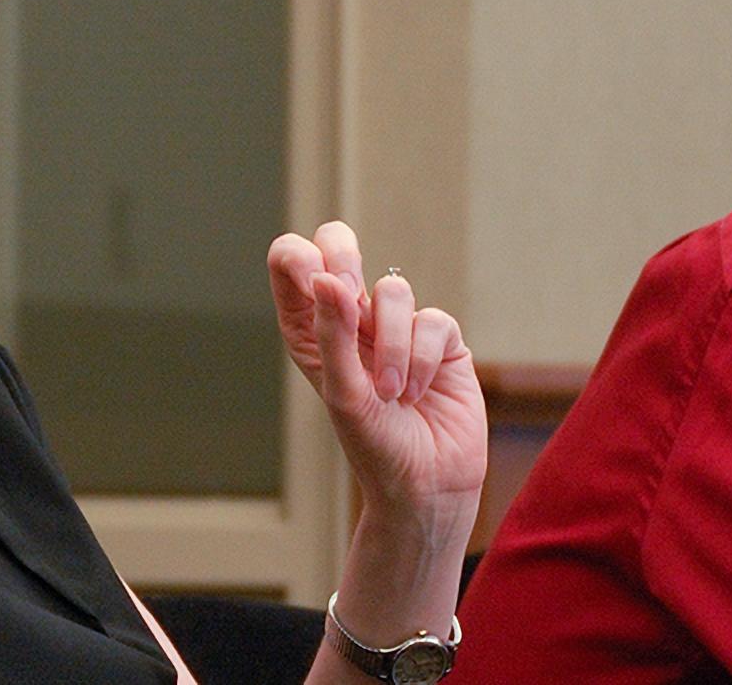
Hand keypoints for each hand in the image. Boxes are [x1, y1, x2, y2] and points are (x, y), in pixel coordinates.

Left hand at [268, 222, 486, 523]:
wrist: (426, 486)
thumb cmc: (373, 446)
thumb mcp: (343, 393)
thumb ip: (333, 333)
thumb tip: (326, 275)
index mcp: (311, 330)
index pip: (292, 264)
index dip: (299, 259)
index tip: (315, 284)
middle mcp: (352, 321)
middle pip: (338, 245)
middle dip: (345, 261)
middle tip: (351, 296)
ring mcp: (397, 326)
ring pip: (393, 290)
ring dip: (393, 345)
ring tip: (393, 392)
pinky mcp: (439, 339)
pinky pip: (432, 319)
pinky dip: (423, 359)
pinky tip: (419, 393)